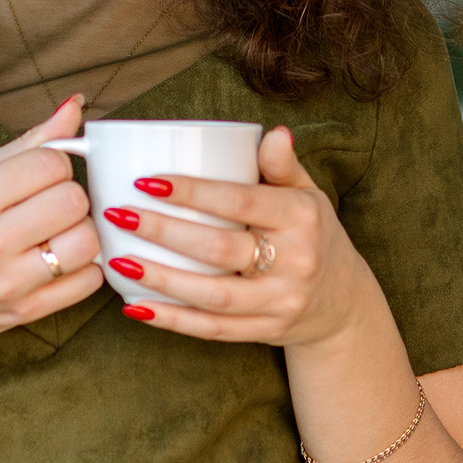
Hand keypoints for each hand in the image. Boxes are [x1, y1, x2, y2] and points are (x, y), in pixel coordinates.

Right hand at [0, 94, 104, 359]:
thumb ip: (28, 143)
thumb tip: (76, 105)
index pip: (48, 163)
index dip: (55, 164)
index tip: (41, 176)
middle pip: (72, 200)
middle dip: (69, 197)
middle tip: (48, 206)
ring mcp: (8, 283)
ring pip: (86, 242)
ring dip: (80, 233)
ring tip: (56, 233)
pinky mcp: (27, 312)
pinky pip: (89, 281)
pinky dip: (84, 268)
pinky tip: (59, 262)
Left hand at [105, 125, 374, 347]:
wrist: (344, 303)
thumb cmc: (312, 234)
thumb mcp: (307, 194)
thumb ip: (283, 166)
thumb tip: (274, 132)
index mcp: (302, 216)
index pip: (240, 201)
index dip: (192, 192)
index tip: (146, 181)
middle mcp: (297, 261)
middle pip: (219, 249)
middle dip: (163, 231)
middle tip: (118, 213)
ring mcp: (281, 301)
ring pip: (213, 296)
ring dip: (161, 280)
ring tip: (118, 260)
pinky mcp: (266, 330)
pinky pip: (213, 329)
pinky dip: (172, 320)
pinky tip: (135, 307)